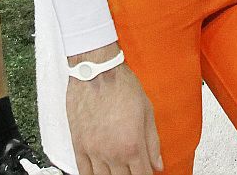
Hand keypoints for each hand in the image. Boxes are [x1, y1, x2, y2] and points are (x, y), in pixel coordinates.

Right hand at [66, 51, 163, 174]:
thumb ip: (153, 142)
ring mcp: (93, 150)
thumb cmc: (121, 85)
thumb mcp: (147, 112)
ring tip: (117, 171)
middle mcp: (112, 152)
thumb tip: (158, 163)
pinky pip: (83, 171)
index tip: (148, 173)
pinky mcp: (78, 144)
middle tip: (133, 170)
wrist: (96, 70)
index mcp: (133, 145)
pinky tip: (98, 174)